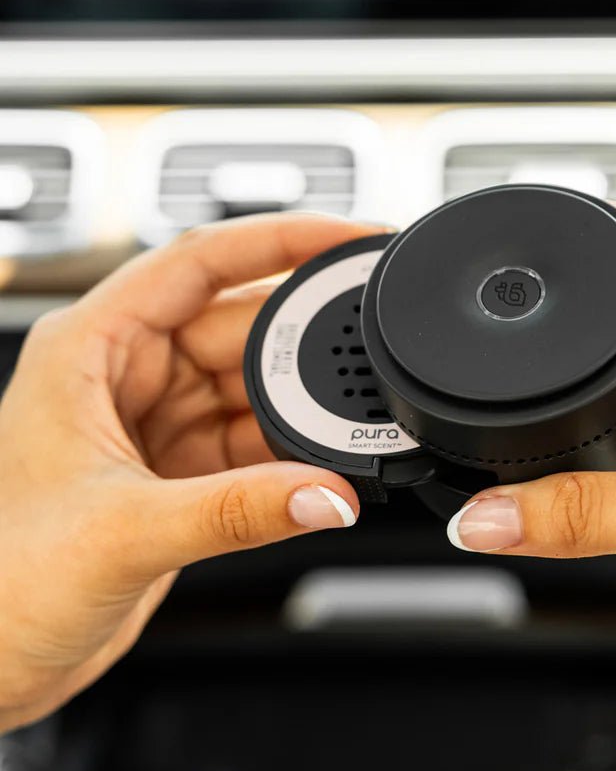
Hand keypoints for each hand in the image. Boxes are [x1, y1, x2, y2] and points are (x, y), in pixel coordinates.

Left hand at [0, 214, 379, 733]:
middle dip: (307, 345)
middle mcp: (125, 375)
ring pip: (254, 387)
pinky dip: (292, 453)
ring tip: (350, 426)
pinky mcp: (179, 471)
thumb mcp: (122, 533)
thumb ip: (237, 511)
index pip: (198, 262)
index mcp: (90, 348)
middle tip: (370, 357)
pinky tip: (321, 465)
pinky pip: (255, 442)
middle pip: (241, 325)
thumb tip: (329, 492)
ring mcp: (156, 422)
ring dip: (304, 409)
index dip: (279, 240)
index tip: (346, 237)